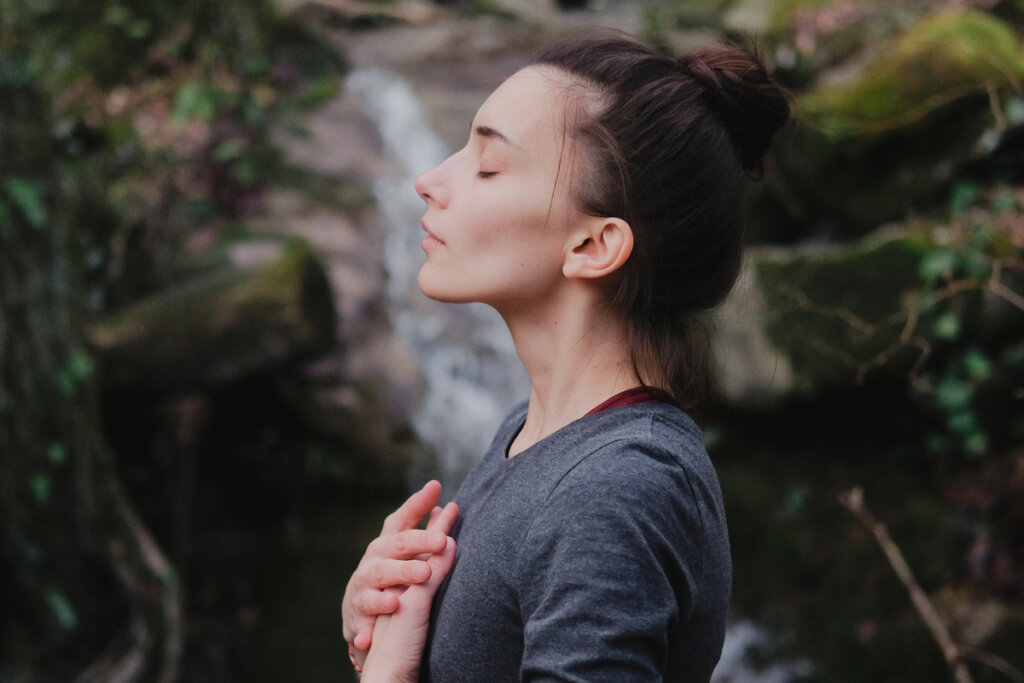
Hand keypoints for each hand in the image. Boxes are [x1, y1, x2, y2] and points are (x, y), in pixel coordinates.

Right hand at [342, 481, 457, 663]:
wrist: (361, 615)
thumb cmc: (391, 577)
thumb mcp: (406, 556)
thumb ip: (427, 533)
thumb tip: (450, 506)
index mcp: (388, 545)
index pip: (402, 519)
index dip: (418, 503)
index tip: (436, 487)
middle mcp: (374, 560)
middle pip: (395, 545)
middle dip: (418, 541)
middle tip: (441, 540)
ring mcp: (362, 588)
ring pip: (377, 578)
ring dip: (397, 578)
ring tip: (418, 578)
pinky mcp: (356, 617)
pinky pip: (360, 623)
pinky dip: (363, 630)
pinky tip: (368, 638)